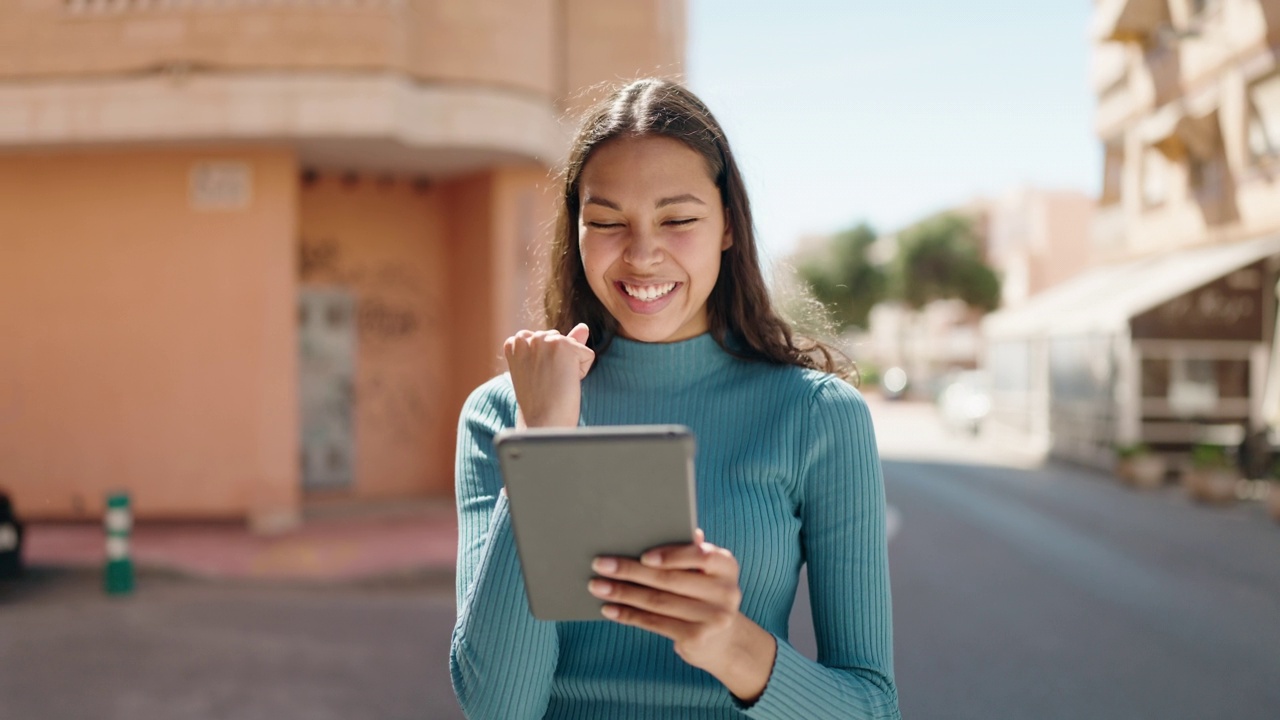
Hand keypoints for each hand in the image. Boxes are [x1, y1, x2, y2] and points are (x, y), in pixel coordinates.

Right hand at [503, 323, 593, 427]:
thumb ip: (561, 344)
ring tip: (555, 383)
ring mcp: (545, 340)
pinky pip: (587, 355)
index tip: (538, 379)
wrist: (542, 422)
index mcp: (514, 342)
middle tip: (547, 383)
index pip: (545, 341)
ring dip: (571, 366)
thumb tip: (584, 326)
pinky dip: (582, 372)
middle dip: (560, 362)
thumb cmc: (540, 402)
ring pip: (574, 347)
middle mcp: (527, 337)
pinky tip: (565, 383)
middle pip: (561, 341)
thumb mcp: (544, 368)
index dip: (547, 364)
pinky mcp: (565, 346)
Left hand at [589, 529, 777, 702]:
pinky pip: (655, 623)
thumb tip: (671, 529)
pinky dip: (628, 615)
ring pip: (658, 602)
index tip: (643, 556)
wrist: (723, 640)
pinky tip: (609, 608)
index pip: (700, 556)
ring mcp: (712, 618)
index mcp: (726, 565)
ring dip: (623, 593)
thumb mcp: (704, 572)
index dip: (671, 556)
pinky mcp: (695, 638)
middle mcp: (725, 592)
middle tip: (600, 564)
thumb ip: (689, 552)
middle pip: (670, 580)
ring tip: (597, 586)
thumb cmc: (704, 594)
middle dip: (630, 571)